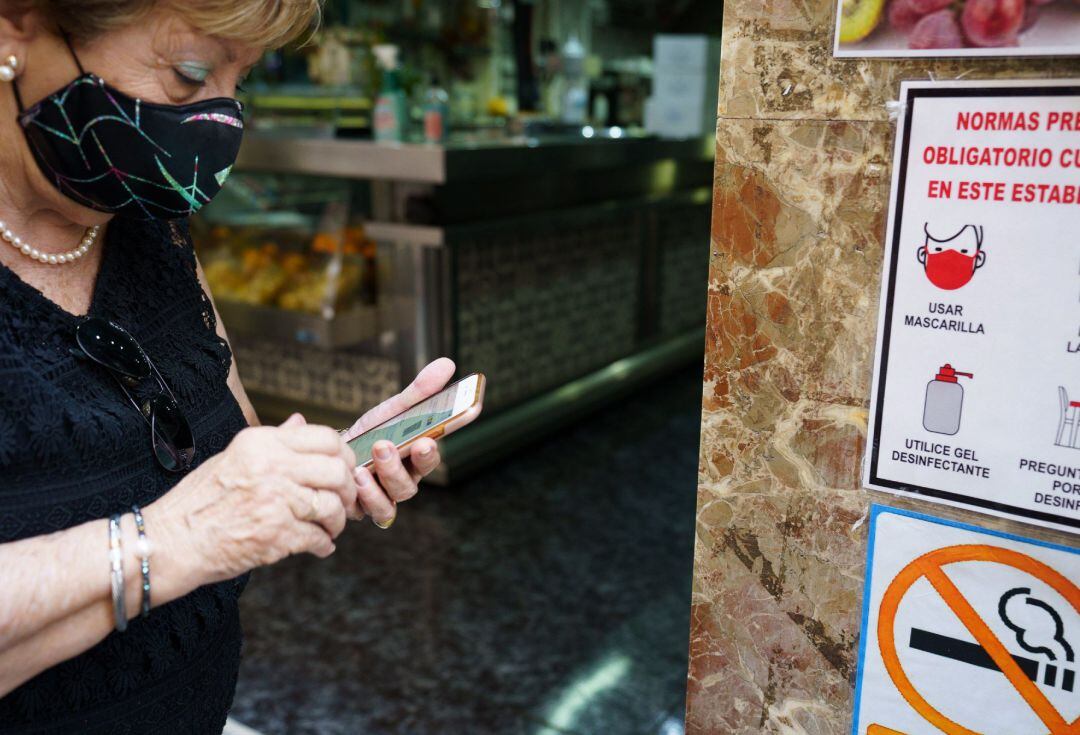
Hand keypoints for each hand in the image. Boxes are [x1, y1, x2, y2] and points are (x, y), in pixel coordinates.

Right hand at [144, 416, 357, 588]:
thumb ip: (273, 441)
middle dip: (348, 490)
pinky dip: (324, 545)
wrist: (170, 541)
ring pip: (332, 507)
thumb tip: (300, 421)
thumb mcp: (233, 456)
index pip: (326, 438)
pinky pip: (318, 538)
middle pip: (337, 471)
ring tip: (330, 528)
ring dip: (337, 521)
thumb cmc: (199, 501)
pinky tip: (319, 546)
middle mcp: (272, 467)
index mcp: (261, 442)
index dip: (344, 456)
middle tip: (345, 503)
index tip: (345, 470)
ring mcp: (275, 501)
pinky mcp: (276, 535)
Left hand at [341, 357, 455, 526]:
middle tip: (394, 444)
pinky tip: (354, 475)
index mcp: (416, 458)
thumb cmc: (370, 433)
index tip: (431, 437)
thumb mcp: (392, 409)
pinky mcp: (362, 509)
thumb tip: (448, 363)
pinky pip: (369, 511)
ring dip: (381, 481)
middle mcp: (403, 481)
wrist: (331, 452)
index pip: (431, 456)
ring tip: (365, 464)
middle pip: (412, 483)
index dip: (434, 449)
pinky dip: (363, 495)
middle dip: (405, 465)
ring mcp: (384, 498)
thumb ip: (420, 392)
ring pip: (392, 500)